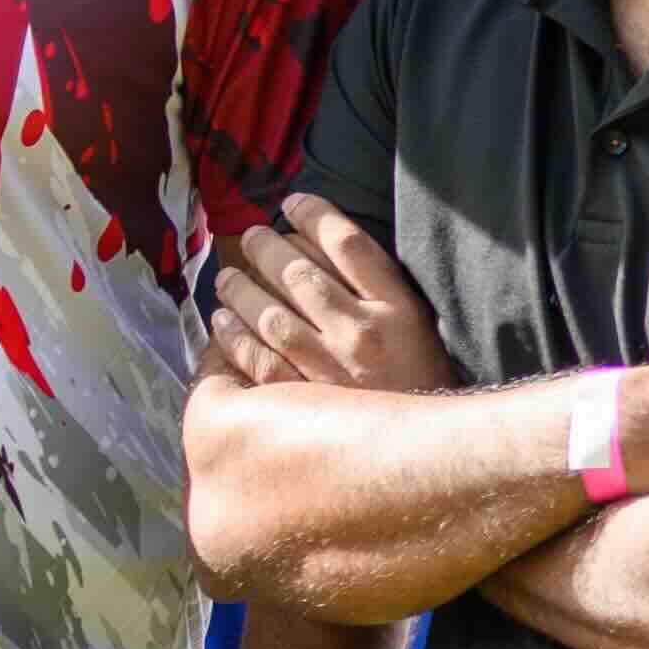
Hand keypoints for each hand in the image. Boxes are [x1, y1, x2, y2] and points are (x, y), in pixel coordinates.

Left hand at [214, 199, 455, 392]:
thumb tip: (325, 246)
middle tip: (251, 237)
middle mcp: (363, 332)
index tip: (293, 203)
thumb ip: (380, 289)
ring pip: (271, 314)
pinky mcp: (306, 397)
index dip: (315, 215)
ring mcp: (332, 367)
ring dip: (240, 288)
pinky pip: (258, 358)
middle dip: (266, 247)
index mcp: (399, 308)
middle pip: (301, 274)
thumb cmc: (421, 377)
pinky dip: (234, 336)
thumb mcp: (419, 325)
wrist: (426, 446)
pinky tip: (223, 320)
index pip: (349, 245)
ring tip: (228, 276)